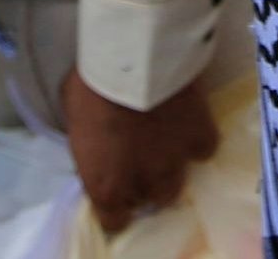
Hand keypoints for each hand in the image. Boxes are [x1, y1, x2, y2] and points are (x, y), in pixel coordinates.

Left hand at [61, 70, 216, 235]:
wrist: (133, 58)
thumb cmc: (92, 86)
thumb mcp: (74, 118)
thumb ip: (87, 141)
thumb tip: (94, 140)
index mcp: (106, 183)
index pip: (113, 220)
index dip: (114, 208)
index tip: (115, 193)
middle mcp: (143, 181)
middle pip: (149, 200)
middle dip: (142, 185)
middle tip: (138, 164)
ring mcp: (175, 160)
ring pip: (177, 184)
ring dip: (168, 171)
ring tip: (163, 150)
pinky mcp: (200, 136)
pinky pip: (204, 150)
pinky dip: (195, 142)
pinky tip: (187, 128)